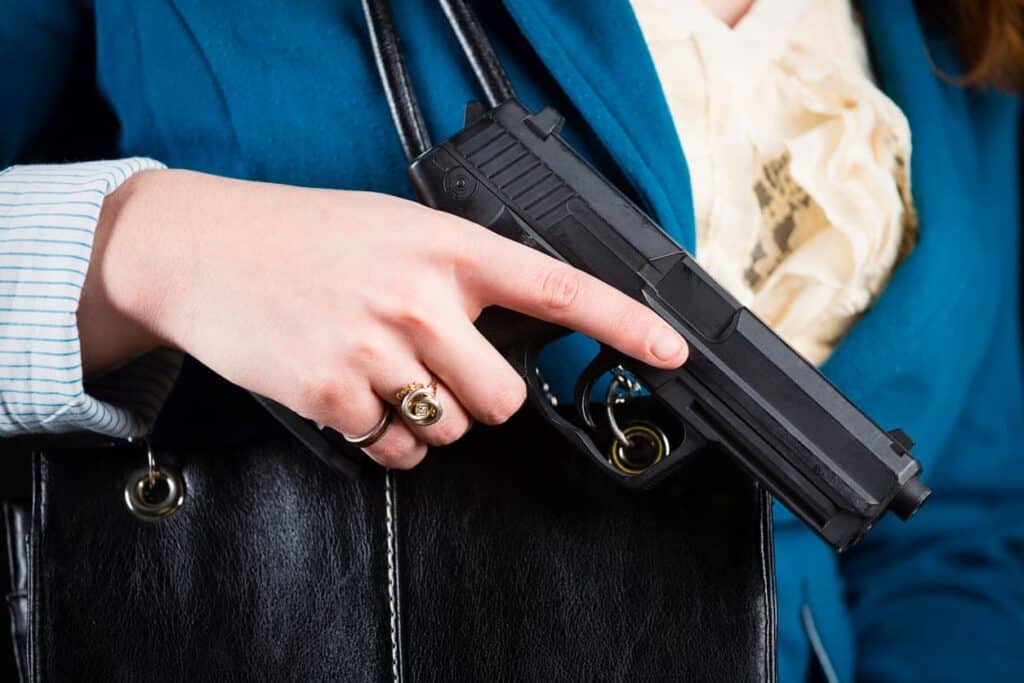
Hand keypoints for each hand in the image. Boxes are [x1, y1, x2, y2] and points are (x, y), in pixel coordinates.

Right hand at [80, 170, 687, 467]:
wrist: (203, 248)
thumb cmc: (305, 236)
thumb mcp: (393, 227)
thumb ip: (457, 270)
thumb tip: (517, 323)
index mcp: (445, 247)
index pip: (556, 287)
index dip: (624, 323)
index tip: (669, 350)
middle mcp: (419, 298)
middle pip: (503, 399)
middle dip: (480, 398)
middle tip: (438, 370)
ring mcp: (375, 348)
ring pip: (451, 430)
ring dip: (428, 417)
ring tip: (381, 372)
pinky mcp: (333, 393)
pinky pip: (395, 449)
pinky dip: (383, 435)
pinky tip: (349, 391)